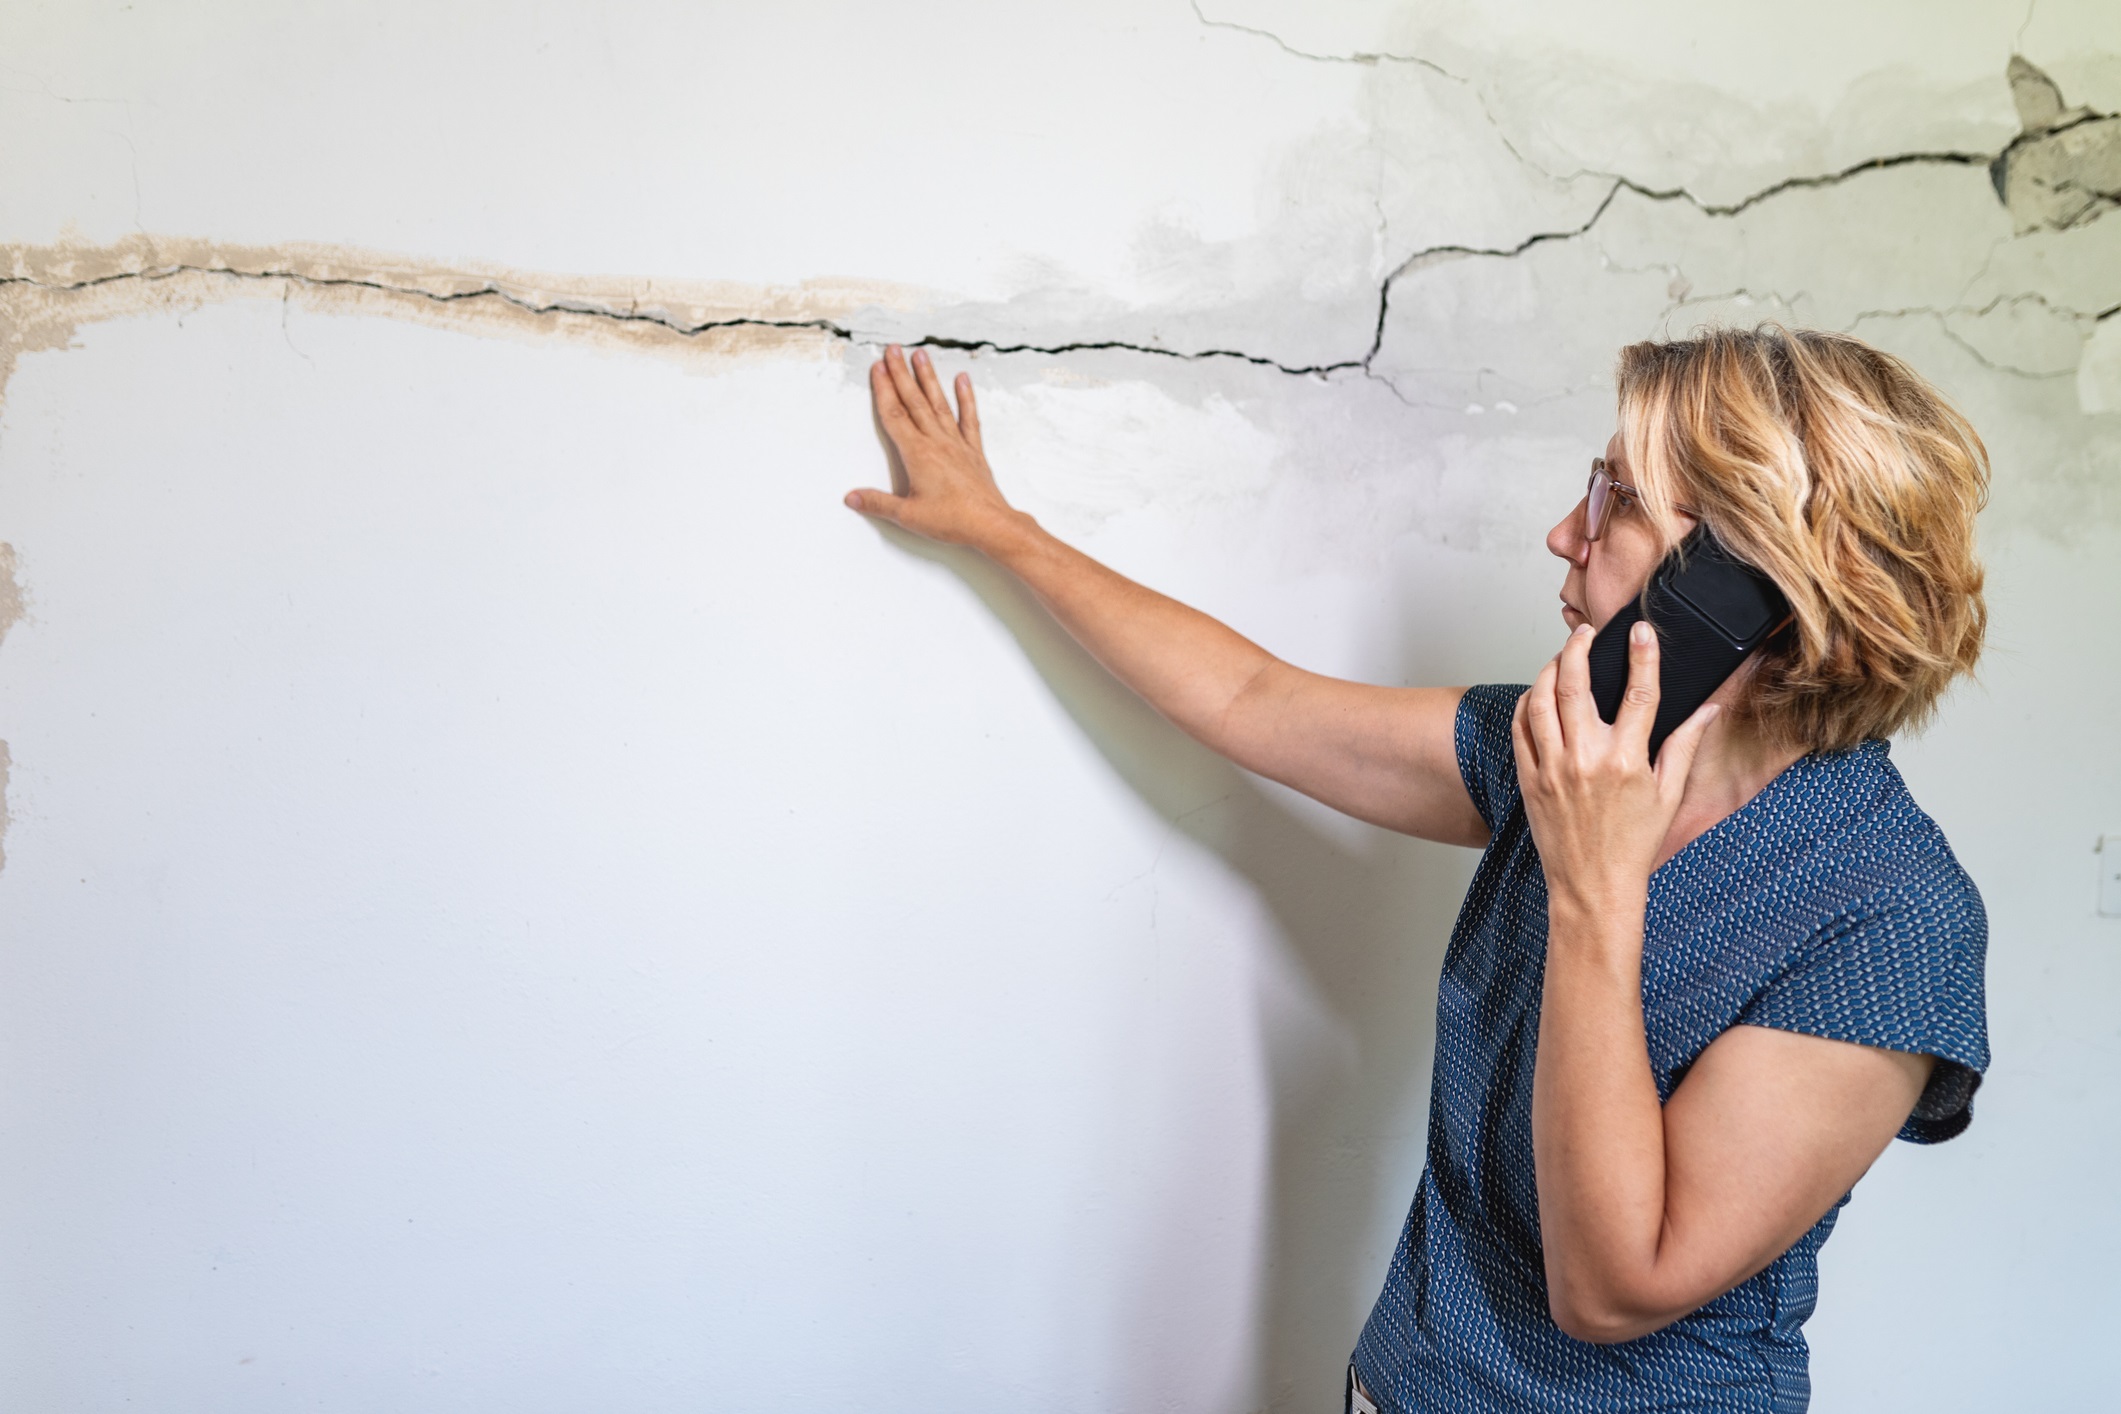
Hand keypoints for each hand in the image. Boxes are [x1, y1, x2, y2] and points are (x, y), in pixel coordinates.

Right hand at [845, 345, 1020, 548]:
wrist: (991, 525)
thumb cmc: (953, 520)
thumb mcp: (908, 515)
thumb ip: (878, 504)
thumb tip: (851, 497)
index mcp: (917, 454)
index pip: (894, 415)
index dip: (884, 390)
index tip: (877, 368)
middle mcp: (937, 442)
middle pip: (913, 401)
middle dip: (901, 374)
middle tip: (893, 349)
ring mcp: (957, 444)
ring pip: (939, 403)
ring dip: (928, 378)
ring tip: (920, 355)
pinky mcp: (973, 451)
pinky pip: (969, 418)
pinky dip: (966, 398)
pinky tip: (962, 379)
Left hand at [1511, 620, 1717, 920]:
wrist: (1593, 886)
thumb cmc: (1633, 844)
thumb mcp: (1669, 795)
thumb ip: (1684, 746)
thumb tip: (1709, 709)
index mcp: (1626, 761)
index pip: (1639, 693)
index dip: (1643, 656)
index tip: (1642, 630)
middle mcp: (1586, 759)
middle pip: (1576, 685)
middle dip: (1578, 648)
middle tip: (1584, 632)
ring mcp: (1553, 768)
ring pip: (1541, 700)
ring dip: (1549, 670)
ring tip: (1561, 657)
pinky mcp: (1530, 778)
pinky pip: (1520, 728)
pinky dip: (1527, 703)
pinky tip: (1538, 693)